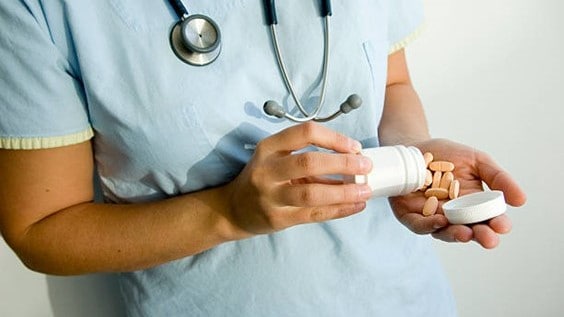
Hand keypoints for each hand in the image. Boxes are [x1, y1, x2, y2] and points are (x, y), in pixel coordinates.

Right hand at [223, 122, 372, 237]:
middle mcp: (267, 170)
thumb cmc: (263, 178)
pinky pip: (313, 214)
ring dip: (344, 192)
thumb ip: (308, 157)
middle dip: (343, 163)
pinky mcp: (277, 218)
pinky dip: (338, 210)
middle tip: (366, 166)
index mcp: (268, 147)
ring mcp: (270, 196)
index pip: (305, 133)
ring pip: (312, 193)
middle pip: (309, 162)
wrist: (233, 209)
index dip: (333, 138)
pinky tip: (355, 206)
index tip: (355, 146)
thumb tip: (352, 160)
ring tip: (366, 190)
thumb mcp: (276, 159)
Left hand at [389, 139, 526, 248]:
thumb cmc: (446, 155)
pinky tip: (439, 221)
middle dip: (480, 236)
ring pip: (444, 233)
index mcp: (473, 205)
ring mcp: (431, 217)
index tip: (502, 225)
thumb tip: (521, 200)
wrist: (414, 147)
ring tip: (466, 233)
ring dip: (456, 235)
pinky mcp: (409, 215)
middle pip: (469, 231)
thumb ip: (497, 178)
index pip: (488, 220)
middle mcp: (453, 215)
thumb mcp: (477, 161)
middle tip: (489, 239)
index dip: (496, 225)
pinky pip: (419, 225)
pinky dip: (428, 226)